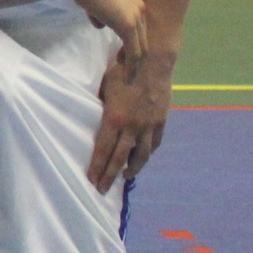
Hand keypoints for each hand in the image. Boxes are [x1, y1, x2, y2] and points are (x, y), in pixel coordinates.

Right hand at [69, 0, 147, 73]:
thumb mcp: (96, 2)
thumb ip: (101, 14)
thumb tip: (100, 24)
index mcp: (134, 1)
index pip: (138, 28)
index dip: (132, 43)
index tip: (122, 55)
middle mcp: (140, 9)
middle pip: (143, 39)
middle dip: (136, 56)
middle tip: (126, 69)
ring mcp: (136, 19)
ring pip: (141, 49)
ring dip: (135, 65)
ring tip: (129, 78)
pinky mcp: (129, 28)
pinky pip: (133, 53)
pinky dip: (131, 67)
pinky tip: (127, 77)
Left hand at [90, 48, 173, 193]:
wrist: (153, 63)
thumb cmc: (122, 71)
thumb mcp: (104, 88)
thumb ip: (101, 109)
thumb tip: (95, 123)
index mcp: (114, 119)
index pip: (104, 150)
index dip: (97, 167)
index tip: (91, 181)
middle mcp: (132, 127)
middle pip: (120, 158)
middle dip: (110, 176)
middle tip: (102, 190)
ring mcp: (149, 126)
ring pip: (141, 155)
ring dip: (132, 168)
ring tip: (125, 177)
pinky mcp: (161, 122)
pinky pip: (154, 143)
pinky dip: (147, 153)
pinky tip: (141, 158)